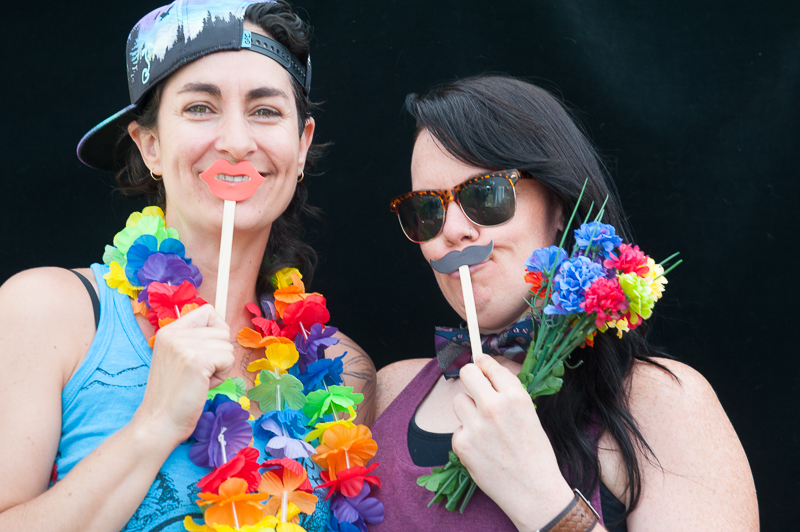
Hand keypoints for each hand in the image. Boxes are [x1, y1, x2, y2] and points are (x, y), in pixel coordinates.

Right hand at [134, 304, 234, 445]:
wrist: (159, 422)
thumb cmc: (174, 395)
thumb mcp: (179, 358)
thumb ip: (195, 341)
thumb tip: (223, 329)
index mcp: (168, 330)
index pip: (207, 311)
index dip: (217, 330)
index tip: (208, 351)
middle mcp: (174, 333)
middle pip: (222, 330)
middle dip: (219, 354)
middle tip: (199, 374)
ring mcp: (184, 345)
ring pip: (228, 346)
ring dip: (221, 366)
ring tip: (199, 380)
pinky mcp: (197, 360)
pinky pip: (229, 359)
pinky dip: (222, 375)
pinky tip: (203, 385)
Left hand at [452, 354, 572, 529]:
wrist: (533, 492)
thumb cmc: (536, 454)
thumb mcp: (530, 415)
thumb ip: (508, 395)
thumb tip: (488, 374)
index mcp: (516, 397)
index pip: (489, 365)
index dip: (484, 363)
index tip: (480, 362)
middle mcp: (494, 406)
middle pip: (467, 373)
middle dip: (471, 377)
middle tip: (475, 386)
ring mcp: (475, 425)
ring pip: (458, 400)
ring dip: (468, 409)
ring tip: (483, 426)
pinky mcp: (462, 443)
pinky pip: (458, 428)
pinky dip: (467, 436)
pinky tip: (482, 449)